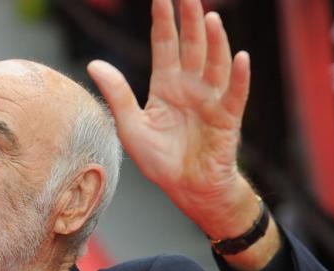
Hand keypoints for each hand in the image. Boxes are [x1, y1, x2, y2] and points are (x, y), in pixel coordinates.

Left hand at [87, 0, 253, 238]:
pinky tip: (240, 58)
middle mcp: (191, 86)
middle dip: (190, 19)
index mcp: (166, 86)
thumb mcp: (131, 126)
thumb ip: (117, 95)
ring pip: (215, 63)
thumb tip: (94, 64)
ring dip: (215, 41)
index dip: (163, 21)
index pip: (165, 45)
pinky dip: (238, 76)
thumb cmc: (160, 160)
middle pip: (192, 45)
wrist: (187, 188)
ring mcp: (211, 99)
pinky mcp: (227, 118)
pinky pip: (235, 94)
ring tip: (210, 18)